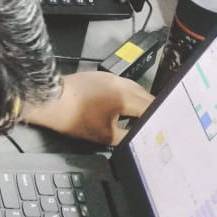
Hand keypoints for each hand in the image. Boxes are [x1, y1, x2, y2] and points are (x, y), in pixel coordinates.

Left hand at [21, 72, 152, 145]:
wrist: (50, 101)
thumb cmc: (75, 118)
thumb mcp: (105, 136)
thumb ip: (127, 137)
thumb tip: (140, 140)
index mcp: (125, 96)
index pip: (151, 107)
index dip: (159, 119)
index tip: (166, 127)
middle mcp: (119, 82)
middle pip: (144, 95)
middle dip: (152, 109)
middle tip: (158, 122)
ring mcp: (108, 77)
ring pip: (133, 87)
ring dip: (139, 100)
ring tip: (142, 115)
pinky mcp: (97, 76)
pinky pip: (120, 84)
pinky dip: (127, 95)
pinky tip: (123, 105)